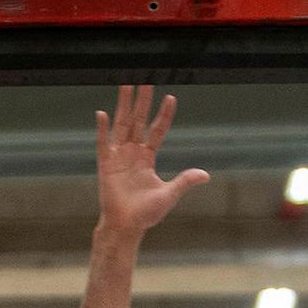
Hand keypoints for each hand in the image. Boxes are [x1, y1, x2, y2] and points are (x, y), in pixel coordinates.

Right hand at [96, 85, 209, 234]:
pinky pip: (103, 143)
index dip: (163, 115)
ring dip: (123, 106)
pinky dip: (102, 129)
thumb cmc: (146, 214)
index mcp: (147, 158)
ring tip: (125, 86)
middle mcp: (132, 153)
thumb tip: (205, 175)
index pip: (157, 131)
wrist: (126, 227)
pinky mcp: (105, 165)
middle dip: (142, 101)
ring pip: (121, 125)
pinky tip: (102, 113)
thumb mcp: (169, 195)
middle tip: (145, 80)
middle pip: (138, 121)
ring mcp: (118, 157)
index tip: (170, 97)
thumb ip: (184, 181)